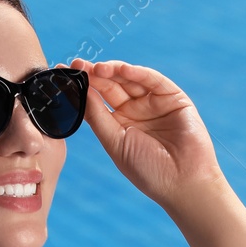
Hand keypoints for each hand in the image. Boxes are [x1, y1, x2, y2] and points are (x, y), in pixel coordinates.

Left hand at [68, 58, 225, 212]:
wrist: (184, 182)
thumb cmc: (148, 170)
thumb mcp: (115, 143)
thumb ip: (97, 117)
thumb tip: (79, 91)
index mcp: (118, 125)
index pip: (95, 101)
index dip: (80, 87)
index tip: (62, 74)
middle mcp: (135, 111)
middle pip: (110, 86)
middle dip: (93, 74)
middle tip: (77, 64)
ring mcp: (153, 102)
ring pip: (129, 79)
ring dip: (113, 71)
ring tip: (97, 68)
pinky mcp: (173, 97)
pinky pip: (152, 80)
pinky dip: (137, 72)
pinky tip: (121, 70)